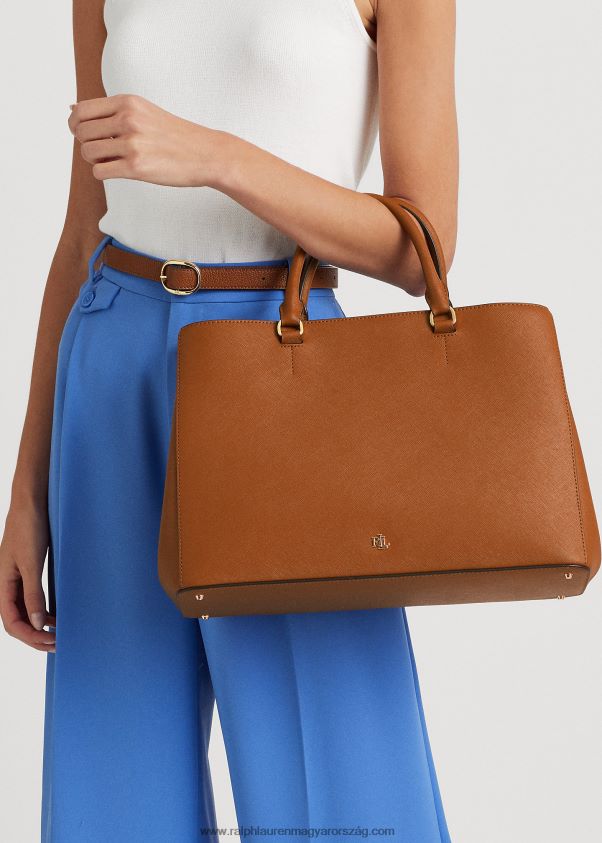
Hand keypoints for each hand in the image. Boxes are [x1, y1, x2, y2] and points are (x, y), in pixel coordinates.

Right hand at [0, 503, 55, 651]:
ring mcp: (17, 578)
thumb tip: (38, 624)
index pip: (12, 622)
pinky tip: (56, 614)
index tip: (51, 641)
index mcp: (2, 584)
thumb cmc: (29, 529)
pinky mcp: (28, 571)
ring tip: (59, 633)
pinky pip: (32, 598)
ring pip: (25, 611)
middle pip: (17, 621)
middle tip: (58, 644)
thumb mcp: (32, 563)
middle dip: (35, 636)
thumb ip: (33, 594)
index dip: (30, 637)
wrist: (31, 503)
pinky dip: (43, 610)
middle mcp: (7, 584)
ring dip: (40, 626)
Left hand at [68, 93, 225, 186]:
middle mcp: (127, 119)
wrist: (206, 154)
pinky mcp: (136, 167)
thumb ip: (110, 110)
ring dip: (94, 160)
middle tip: (102, 151)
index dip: (76, 125)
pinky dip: (103, 173)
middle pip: (80, 132)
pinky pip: (100, 171)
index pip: (81, 110)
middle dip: (85, 144)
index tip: (86, 135)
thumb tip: (71, 108)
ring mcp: (132, 143)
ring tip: (112, 161)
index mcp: (127, 102)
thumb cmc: (175, 135)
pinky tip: (118, 171)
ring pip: (88, 153)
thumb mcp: (143, 110)